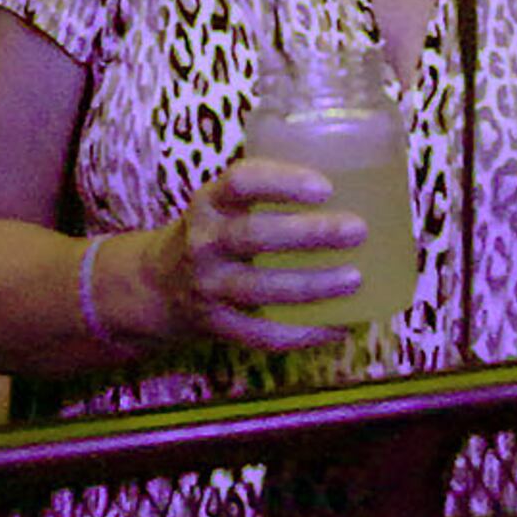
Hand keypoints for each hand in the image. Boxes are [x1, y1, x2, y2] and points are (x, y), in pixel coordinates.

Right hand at [142, 159, 368, 352]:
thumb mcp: (224, 203)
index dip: (283, 182)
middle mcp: (204, 241)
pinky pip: (262, 335)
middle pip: (254, 235)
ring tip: (355, 278)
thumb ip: (269, 191)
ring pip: (261, 288)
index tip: (326, 186)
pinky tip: (338, 326)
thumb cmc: (216, 233)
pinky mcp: (216, 324)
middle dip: (310, 233)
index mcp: (210, 201)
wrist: (158, 285)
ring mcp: (207, 286)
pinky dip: (303, 334)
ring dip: (312, 285)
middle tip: (357, 230)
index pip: (241, 181)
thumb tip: (357, 183)